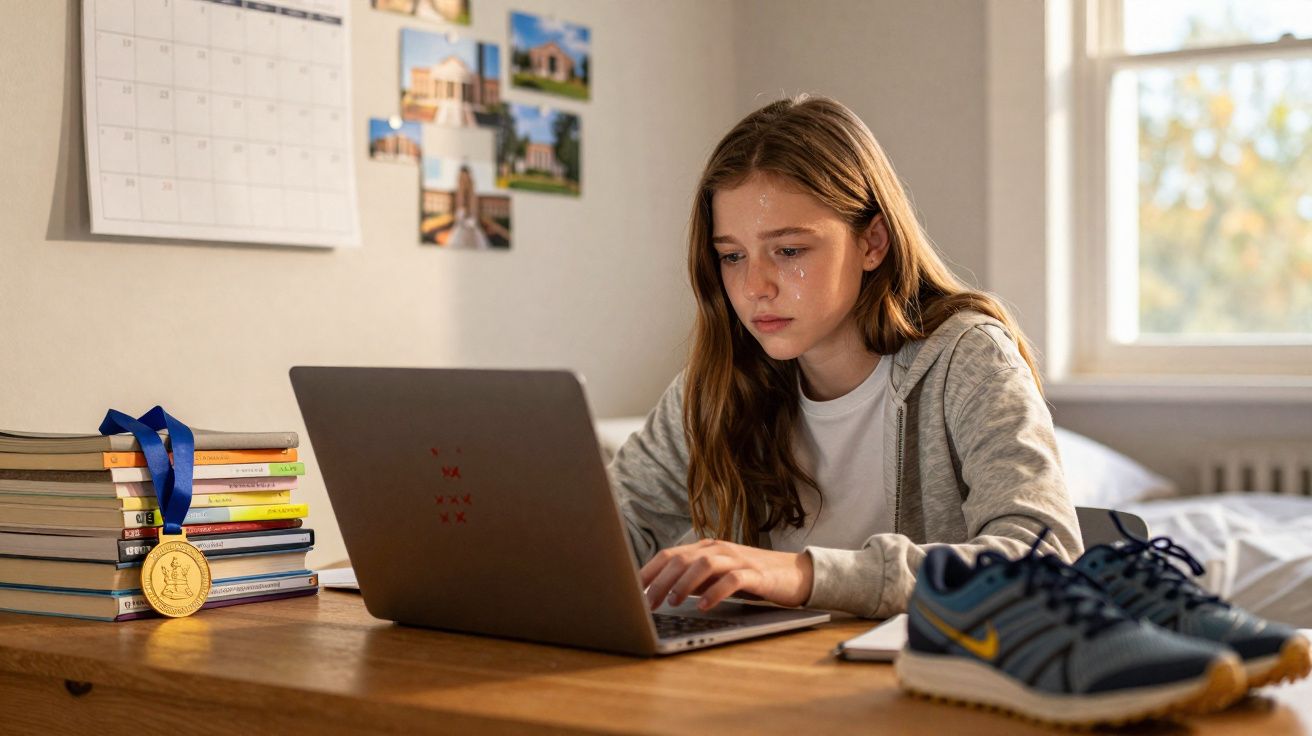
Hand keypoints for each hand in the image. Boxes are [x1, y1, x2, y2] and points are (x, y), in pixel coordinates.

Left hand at [639, 539, 814, 611]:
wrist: (795, 573)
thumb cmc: (750, 577)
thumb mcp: (716, 577)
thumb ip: (692, 580)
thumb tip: (660, 593)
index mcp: (706, 548)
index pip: (669, 554)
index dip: (649, 571)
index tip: (632, 590)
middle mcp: (719, 549)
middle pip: (682, 559)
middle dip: (660, 581)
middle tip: (648, 602)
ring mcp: (738, 559)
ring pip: (703, 564)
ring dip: (684, 583)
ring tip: (673, 602)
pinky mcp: (756, 574)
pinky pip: (732, 579)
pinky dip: (715, 592)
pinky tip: (704, 606)